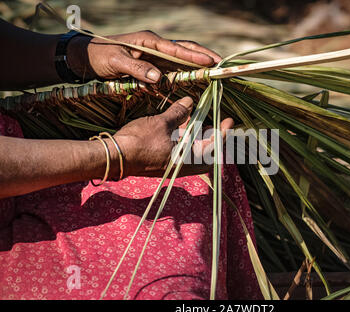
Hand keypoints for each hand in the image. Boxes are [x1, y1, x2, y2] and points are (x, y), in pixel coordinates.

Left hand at [67, 30, 220, 82]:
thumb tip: (158, 79)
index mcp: (149, 41)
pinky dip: (184, 73)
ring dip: (197, 64)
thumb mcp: (116, 63)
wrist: (86, 57)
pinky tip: (193, 79)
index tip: (211, 62)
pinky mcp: (151, 63)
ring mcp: (154, 54)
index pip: (176, 49)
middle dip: (203, 56)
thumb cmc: (99, 56)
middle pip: (185, 49)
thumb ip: (137, 69)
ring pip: (181, 58)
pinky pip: (171, 68)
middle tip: (220, 64)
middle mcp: (155, 46)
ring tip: (213, 70)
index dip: (194, 56)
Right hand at [113, 96, 232, 177]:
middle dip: (215, 136)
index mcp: (187, 159)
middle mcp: (183, 165)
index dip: (223, 133)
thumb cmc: (138, 141)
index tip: (229, 121)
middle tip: (220, 121)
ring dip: (200, 136)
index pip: (214, 148)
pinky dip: (188, 139)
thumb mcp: (161, 123)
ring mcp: (174, 165)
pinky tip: (185, 124)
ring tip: (202, 119)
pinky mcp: (165, 162)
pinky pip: (183, 151)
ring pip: (195, 151)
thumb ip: (178, 113)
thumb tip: (190, 102)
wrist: (114, 156)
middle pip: (208, 153)